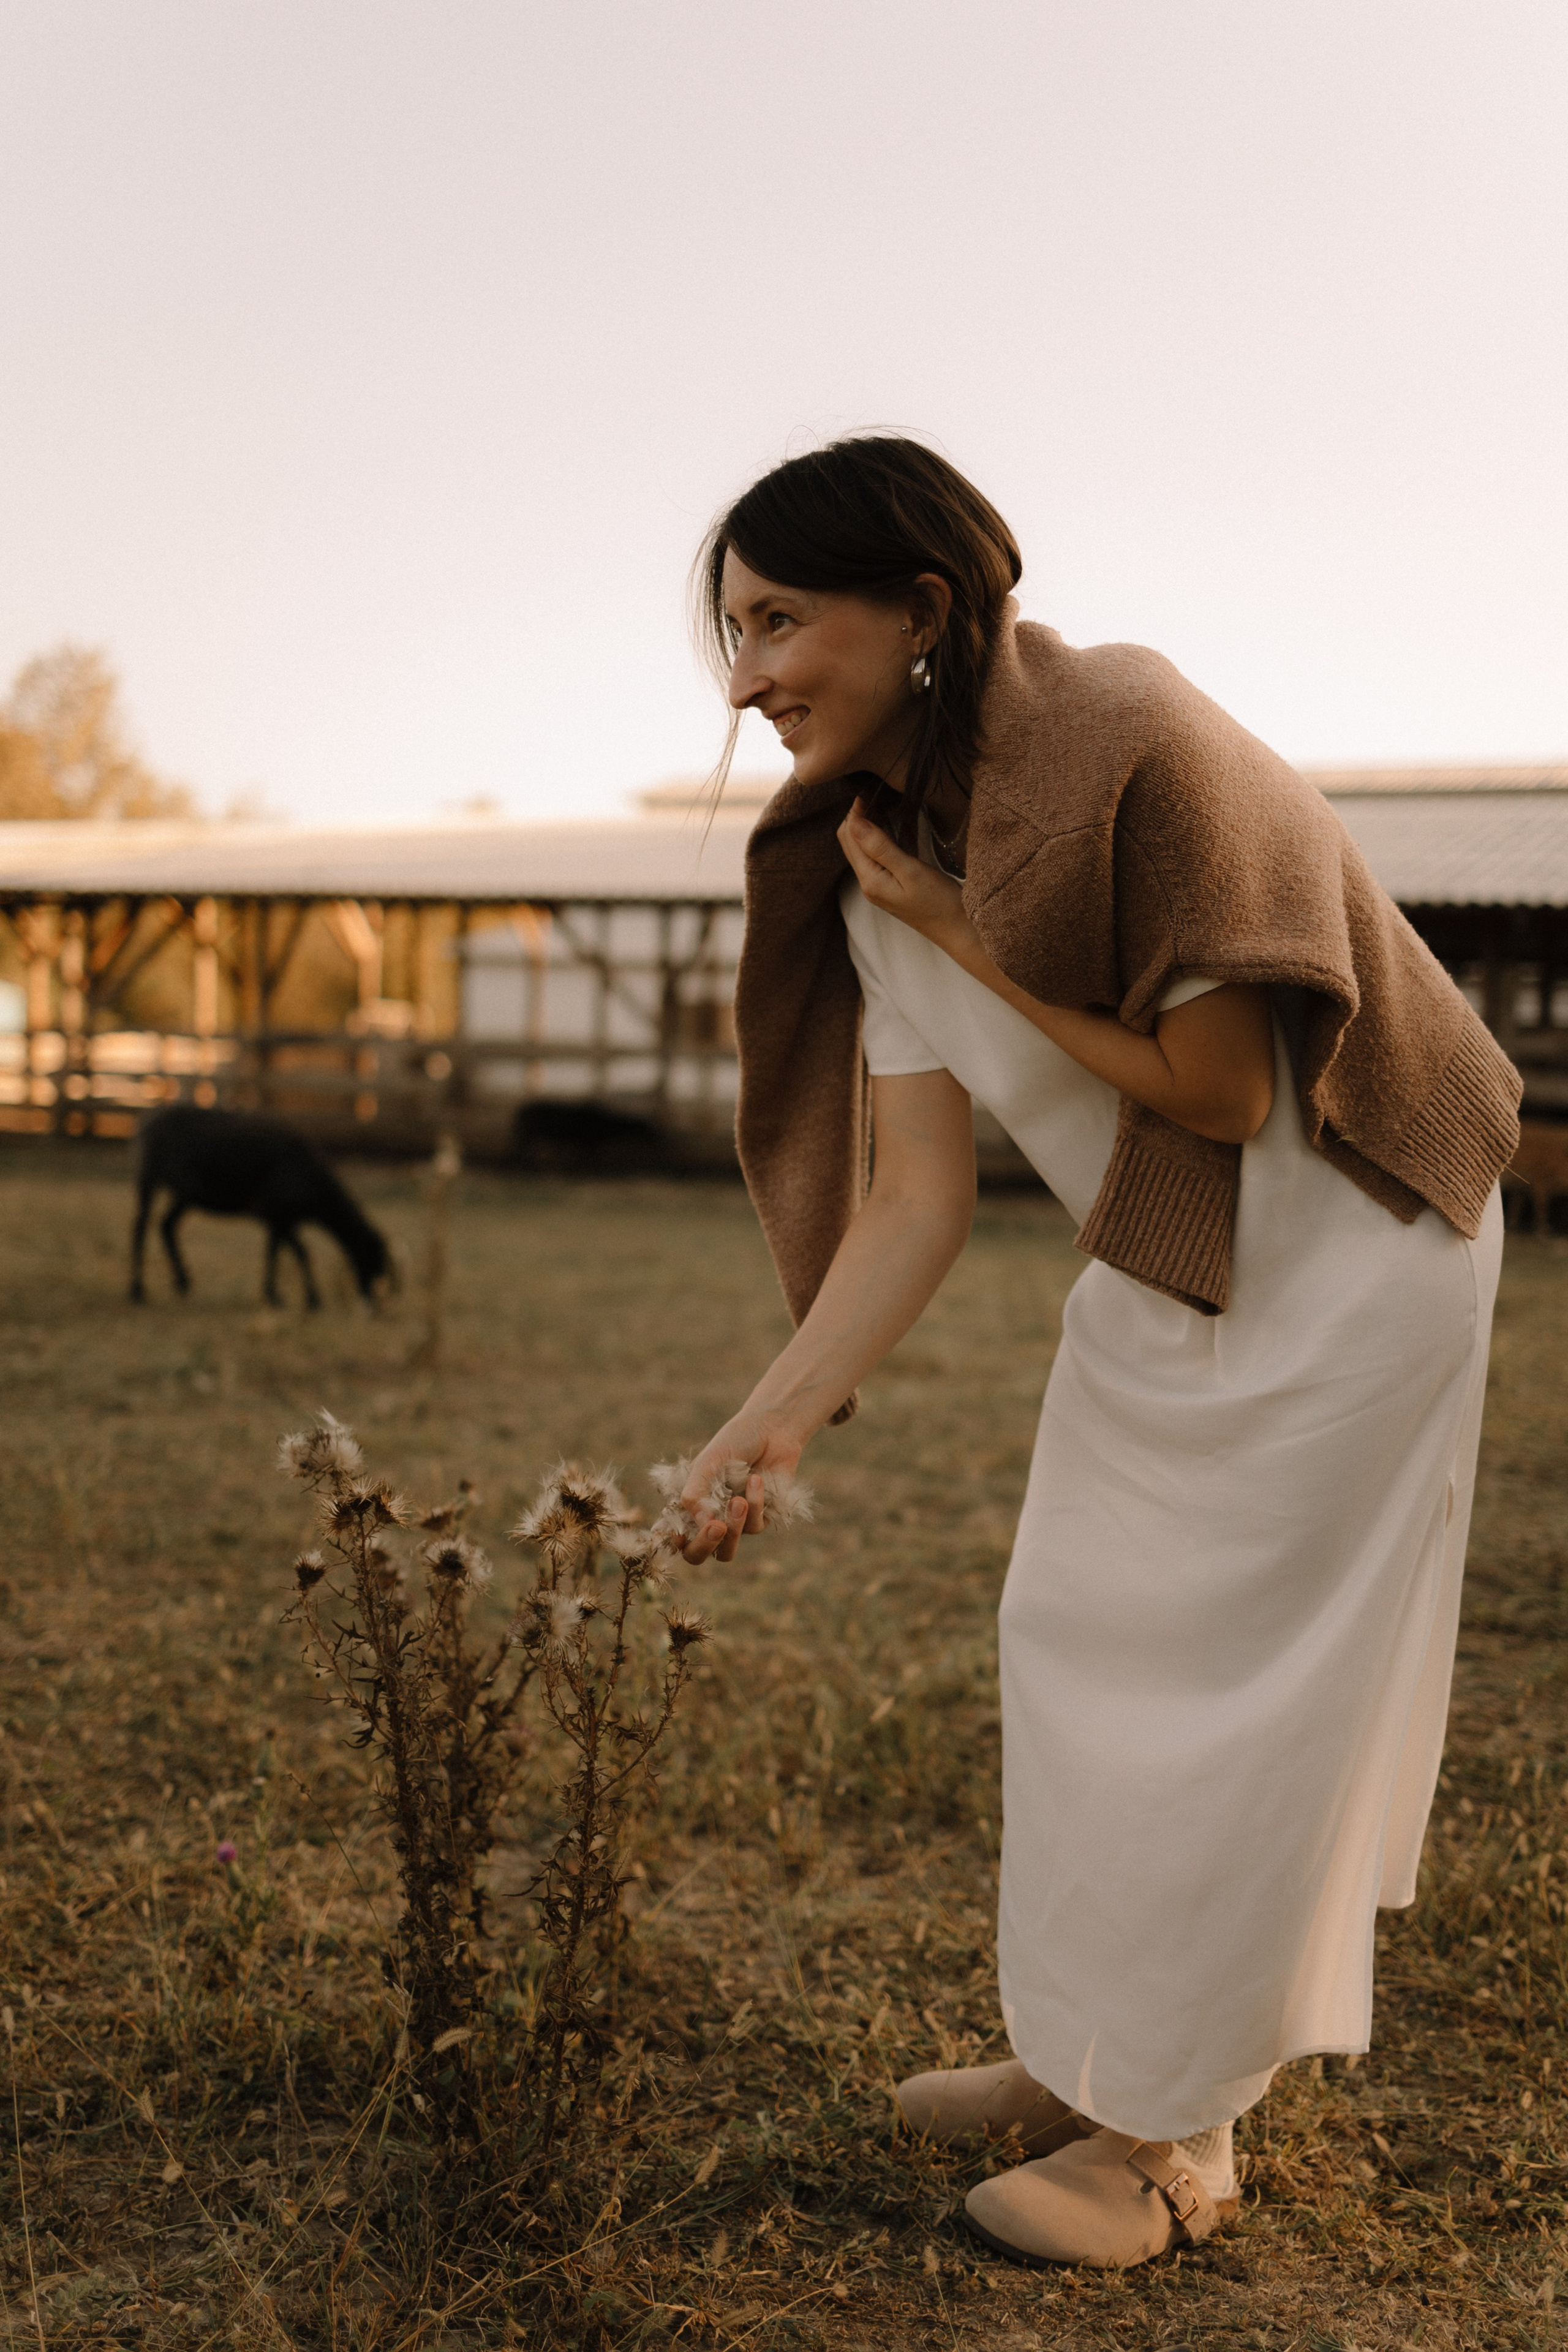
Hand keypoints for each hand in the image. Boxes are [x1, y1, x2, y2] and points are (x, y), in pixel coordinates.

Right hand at [675, 1411, 802, 1565]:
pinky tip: (756, 1480)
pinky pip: (755, 1527)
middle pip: (698, 1555)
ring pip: (727, 1550)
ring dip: (734, 1527)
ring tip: (738, 1501)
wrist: (771, 1429)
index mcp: (690, 1505)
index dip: (675, 1544)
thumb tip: (702, 1525)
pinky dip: (755, 1505)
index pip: (676, 1537)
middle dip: (705, 1545)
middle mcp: (709, 1518)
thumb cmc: (734, 1442)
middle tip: (716, 1527)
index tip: (679, 1536)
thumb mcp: (708, 1462)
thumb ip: (696, 1492)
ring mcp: (735, 1523)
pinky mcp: (760, 1519)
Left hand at [837, 799, 973, 948]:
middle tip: (879, 790)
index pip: (850, 837)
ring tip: (891, 798)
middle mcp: (871, 882)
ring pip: (872, 844)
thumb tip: (856, 822)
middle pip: (854, 840)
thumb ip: (881, 847)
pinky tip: (909, 817)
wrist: (959, 930)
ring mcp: (884, 882)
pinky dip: (896, 834)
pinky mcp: (898, 881)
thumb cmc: (939, 903)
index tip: (870, 789)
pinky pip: (891, 852)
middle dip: (862, 814)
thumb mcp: (911, 871)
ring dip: (878, 821)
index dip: (856, 811)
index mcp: (870, 880)